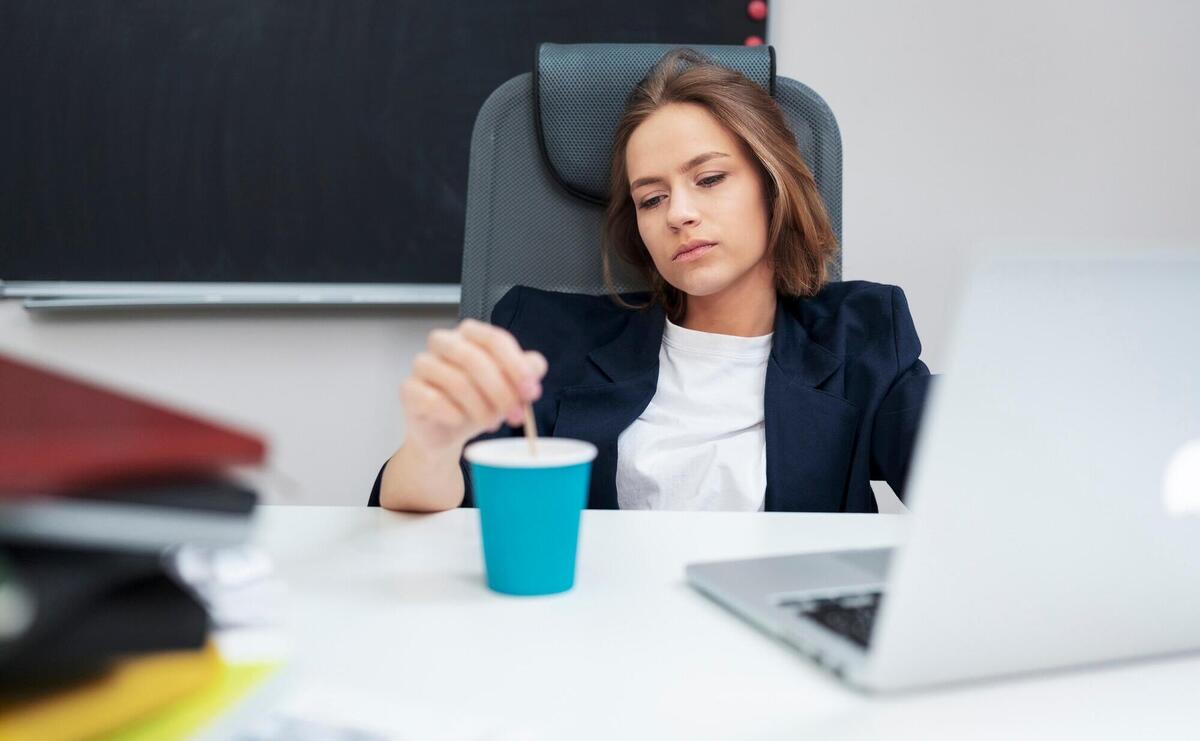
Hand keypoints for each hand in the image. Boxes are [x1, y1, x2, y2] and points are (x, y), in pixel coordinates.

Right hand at [400, 318, 547, 455]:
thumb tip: (536, 365)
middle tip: (515, 414)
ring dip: (480, 407)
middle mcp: (443, 343)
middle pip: (474, 358)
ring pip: (456, 381)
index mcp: (469, 335)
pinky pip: (432, 399)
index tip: (531, 391)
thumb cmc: (476, 404)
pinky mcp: (409, 390)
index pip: (493, 339)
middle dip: (501, 390)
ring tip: (491, 422)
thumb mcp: (507, 388)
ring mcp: (422, 365)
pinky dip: (453, 413)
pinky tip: (460, 421)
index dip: (516, 366)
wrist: (446, 433)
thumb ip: (525, 372)